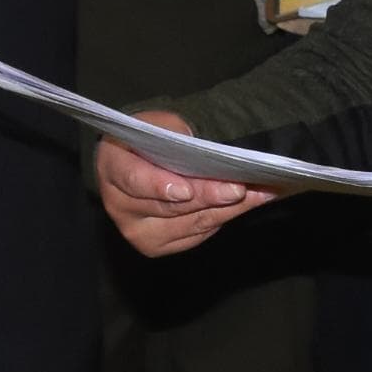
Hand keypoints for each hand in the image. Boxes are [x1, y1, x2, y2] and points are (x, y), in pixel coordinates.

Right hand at [97, 109, 274, 256]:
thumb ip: (179, 139)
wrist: (140, 160)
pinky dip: (223, 219)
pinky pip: (196, 235)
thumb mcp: (161, 125)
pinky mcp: (155, 245)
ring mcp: (136, 230)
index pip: (135, 180)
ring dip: (227, 209)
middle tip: (241, 187)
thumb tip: (214, 155)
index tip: (186, 190)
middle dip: (209, 196)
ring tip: (259, 194)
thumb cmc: (152, 139)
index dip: (160, 186)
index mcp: (112, 166)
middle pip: (169, 207)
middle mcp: (118, 204)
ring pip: (189, 223)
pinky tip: (246, 204)